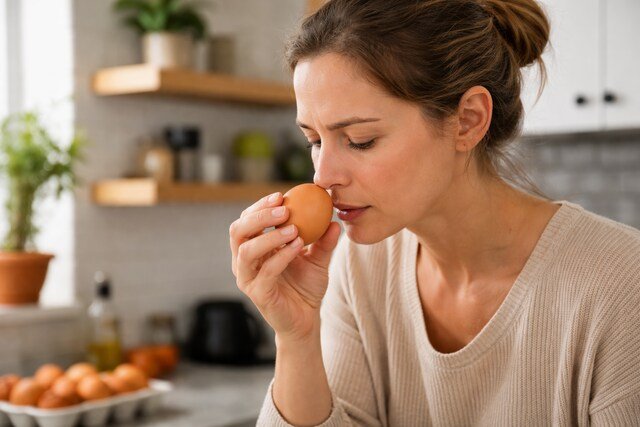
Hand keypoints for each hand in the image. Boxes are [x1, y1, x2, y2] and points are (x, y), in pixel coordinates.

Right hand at [229, 192, 341, 341]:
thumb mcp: (317, 258)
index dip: (260, 206)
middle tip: (284, 209)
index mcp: (253, 247)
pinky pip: (266, 271)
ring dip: (270, 236)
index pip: (247, 220)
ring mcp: (248, 278)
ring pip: (246, 251)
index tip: (281, 196)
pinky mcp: (258, 294)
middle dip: (259, 216)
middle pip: (238, 231)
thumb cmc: (306, 286)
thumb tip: (335, 218)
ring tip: (294, 229)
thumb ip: (324, 239)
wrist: (307, 318)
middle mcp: (244, 261)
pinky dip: (281, 256)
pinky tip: (298, 246)